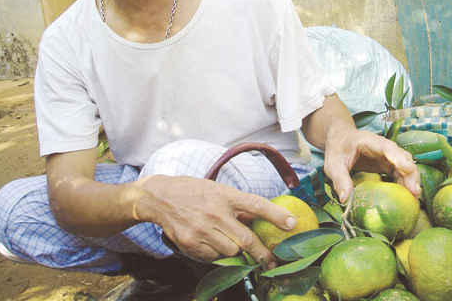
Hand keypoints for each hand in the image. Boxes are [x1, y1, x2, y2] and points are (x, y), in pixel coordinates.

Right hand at [137, 175, 295, 267]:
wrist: (159, 198)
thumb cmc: (193, 191)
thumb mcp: (217, 190)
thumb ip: (237, 206)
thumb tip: (258, 220)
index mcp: (225, 195)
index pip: (256, 205)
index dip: (276, 215)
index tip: (291, 223)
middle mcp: (215, 212)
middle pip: (246, 238)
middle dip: (262, 253)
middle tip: (272, 261)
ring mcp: (202, 229)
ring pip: (231, 251)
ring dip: (237, 252)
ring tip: (235, 246)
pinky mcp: (190, 243)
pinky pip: (214, 257)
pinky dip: (219, 254)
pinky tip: (214, 244)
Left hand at [323, 127, 420, 202]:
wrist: (339, 140)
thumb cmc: (336, 149)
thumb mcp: (333, 164)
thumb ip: (339, 179)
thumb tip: (345, 199)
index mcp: (368, 140)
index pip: (387, 147)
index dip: (399, 157)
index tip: (408, 169)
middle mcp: (381, 146)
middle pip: (401, 156)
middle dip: (410, 172)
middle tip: (414, 191)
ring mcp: (386, 155)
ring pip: (404, 164)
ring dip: (411, 179)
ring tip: (414, 196)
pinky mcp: (387, 163)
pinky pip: (400, 172)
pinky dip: (405, 182)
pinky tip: (407, 194)